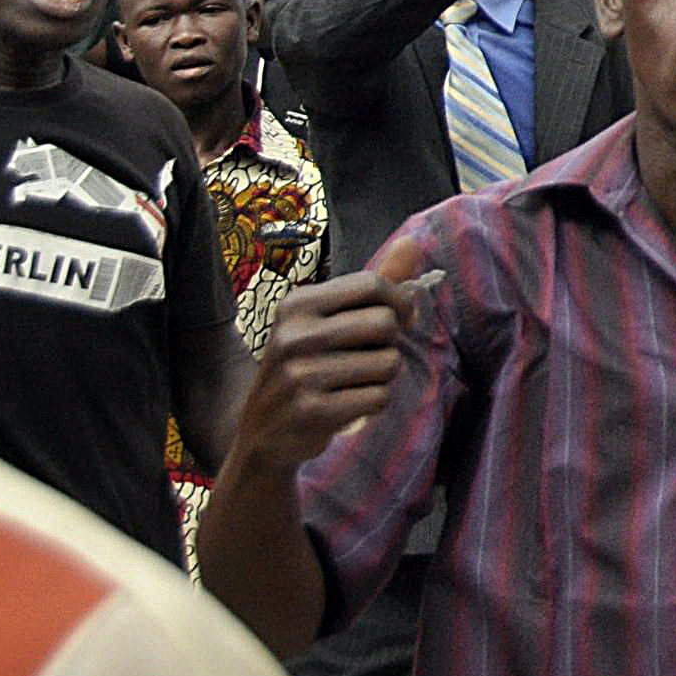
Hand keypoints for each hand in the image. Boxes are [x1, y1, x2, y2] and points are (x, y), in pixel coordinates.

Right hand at [232, 234, 429, 468]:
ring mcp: (299, 375)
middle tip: (367, 359)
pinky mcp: (311, 411)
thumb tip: (412, 242)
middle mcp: (293, 335)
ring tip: (352, 384)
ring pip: (388, 363)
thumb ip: (372, 285)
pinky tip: (346, 407)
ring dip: (382, 378)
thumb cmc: (307, 368)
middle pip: (385, 323)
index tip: (398, 319)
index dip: (400, 303)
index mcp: (297, 304)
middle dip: (389, 345)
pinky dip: (373, 404)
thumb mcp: (327, 321)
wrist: (263, 434)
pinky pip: (378, 398)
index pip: (372, 285)